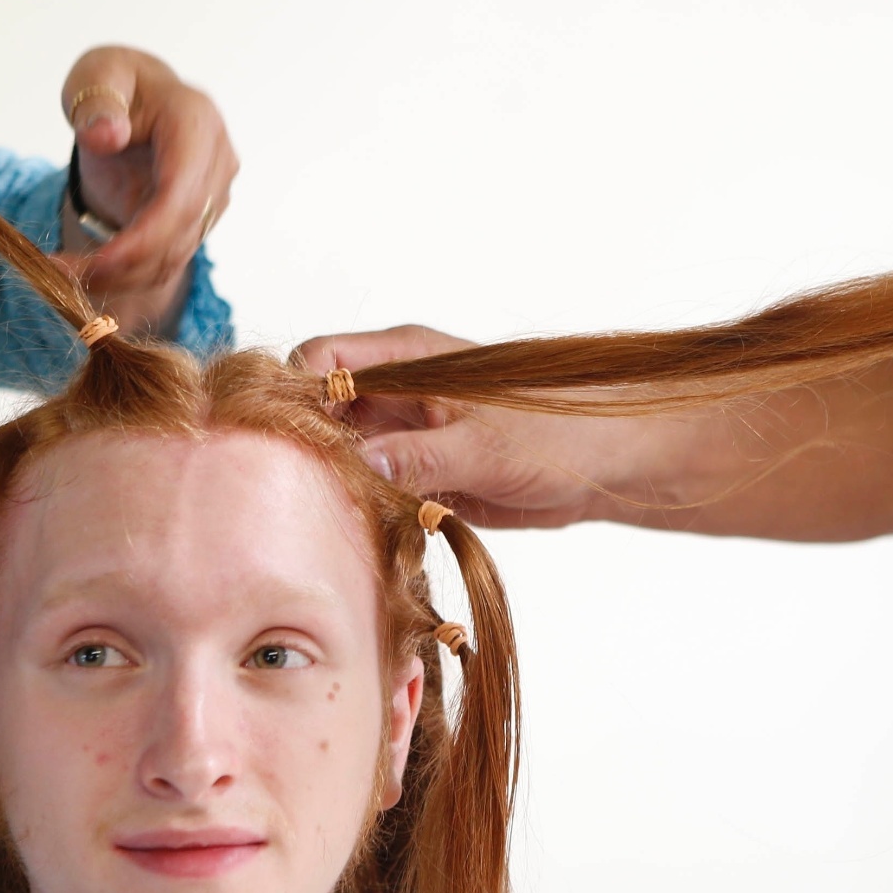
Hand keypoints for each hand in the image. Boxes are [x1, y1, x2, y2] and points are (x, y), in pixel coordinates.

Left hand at [59, 47, 235, 325]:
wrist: (136, 103)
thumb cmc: (115, 86)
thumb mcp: (96, 76)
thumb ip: (98, 100)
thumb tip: (109, 135)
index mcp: (196, 121)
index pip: (182, 194)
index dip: (145, 237)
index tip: (98, 262)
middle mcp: (217, 161)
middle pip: (181, 233)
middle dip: (125, 265)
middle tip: (63, 275)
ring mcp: (215, 194)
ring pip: (174, 256)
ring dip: (121, 277)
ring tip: (65, 273)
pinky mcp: (201, 220)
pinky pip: (166, 260)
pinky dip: (126, 275)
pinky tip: (86, 271)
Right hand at [294, 325, 656, 527]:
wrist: (609, 463)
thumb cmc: (560, 430)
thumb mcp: (484, 445)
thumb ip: (418, 456)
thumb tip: (358, 464)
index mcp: (405, 359)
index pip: (319, 361)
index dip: (292, 393)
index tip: (283, 442)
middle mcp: (396, 392)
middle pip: (321, 412)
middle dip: (307, 450)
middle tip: (299, 496)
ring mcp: (406, 434)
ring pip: (343, 456)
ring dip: (335, 486)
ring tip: (328, 521)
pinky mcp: (421, 472)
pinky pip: (373, 489)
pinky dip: (364, 509)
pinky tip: (361, 533)